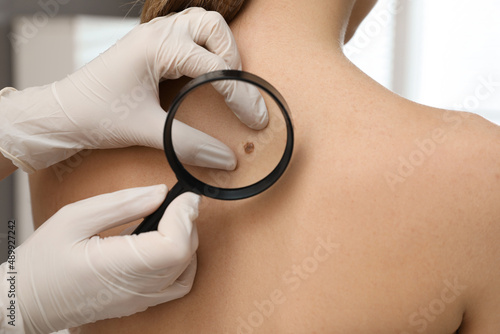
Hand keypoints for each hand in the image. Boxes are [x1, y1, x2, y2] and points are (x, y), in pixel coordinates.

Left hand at [0, 7, 267, 172]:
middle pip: (212, 27)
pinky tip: (205, 75)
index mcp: (156, 47)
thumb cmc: (94, 115)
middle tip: (236, 90)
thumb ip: (189, 144)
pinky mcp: (151, 47)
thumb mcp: (146, 131)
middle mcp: (157, 34)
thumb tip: (227, 158)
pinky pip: (189, 37)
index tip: (255, 119)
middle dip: (232, 57)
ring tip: (226, 80)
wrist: (62, 114)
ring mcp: (153, 37)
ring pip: (202, 25)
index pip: (214, 66)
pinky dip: (206, 51)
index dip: (240, 94)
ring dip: (221, 49)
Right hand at [0, 185, 198, 332]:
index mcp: (115, 267)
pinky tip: (169, 244)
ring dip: (187, 240)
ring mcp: (139, 300)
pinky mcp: (140, 302)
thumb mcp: (74, 219)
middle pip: (184, 255)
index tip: (184, 196)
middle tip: (177, 200)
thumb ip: (121, 204)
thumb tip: (161, 192)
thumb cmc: (41, 262)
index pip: (173, 247)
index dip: (184, 217)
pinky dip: (184, 262)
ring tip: (170, 219)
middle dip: (187, 222)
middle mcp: (133, 289)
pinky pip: (177, 284)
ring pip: (186, 270)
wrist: (26, 301)